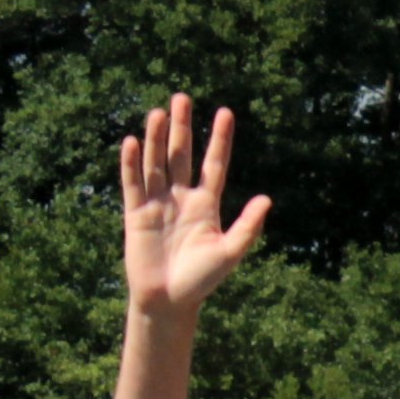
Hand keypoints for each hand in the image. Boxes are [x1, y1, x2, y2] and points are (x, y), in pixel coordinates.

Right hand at [118, 95, 274, 319]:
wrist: (169, 301)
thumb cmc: (202, 279)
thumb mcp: (230, 252)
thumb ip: (248, 226)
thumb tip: (267, 199)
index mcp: (207, 204)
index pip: (214, 164)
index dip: (219, 139)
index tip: (224, 112)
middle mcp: (182, 198)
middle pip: (182, 155)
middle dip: (182, 127)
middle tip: (181, 97)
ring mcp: (158, 204)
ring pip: (157, 164)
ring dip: (156, 139)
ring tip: (158, 112)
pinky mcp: (136, 214)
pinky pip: (133, 184)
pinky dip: (131, 164)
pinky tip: (132, 142)